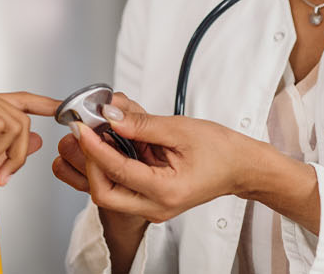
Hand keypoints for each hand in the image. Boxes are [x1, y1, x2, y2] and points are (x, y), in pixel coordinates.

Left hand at [73, 103, 264, 222]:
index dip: (95, 147)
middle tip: (87, 133)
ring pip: (108, 190)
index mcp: (167, 192)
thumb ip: (142, 124)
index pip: (117, 172)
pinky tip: (114, 139)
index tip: (82, 127)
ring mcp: (151, 206)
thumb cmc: (221, 151)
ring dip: (99, 161)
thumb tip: (111, 116)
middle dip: (90, 162)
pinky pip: (120, 185)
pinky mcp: (149, 198)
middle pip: (104, 192)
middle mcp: (156, 207)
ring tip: (101, 131)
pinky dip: (112, 162)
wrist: (241, 167)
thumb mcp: (180, 129)